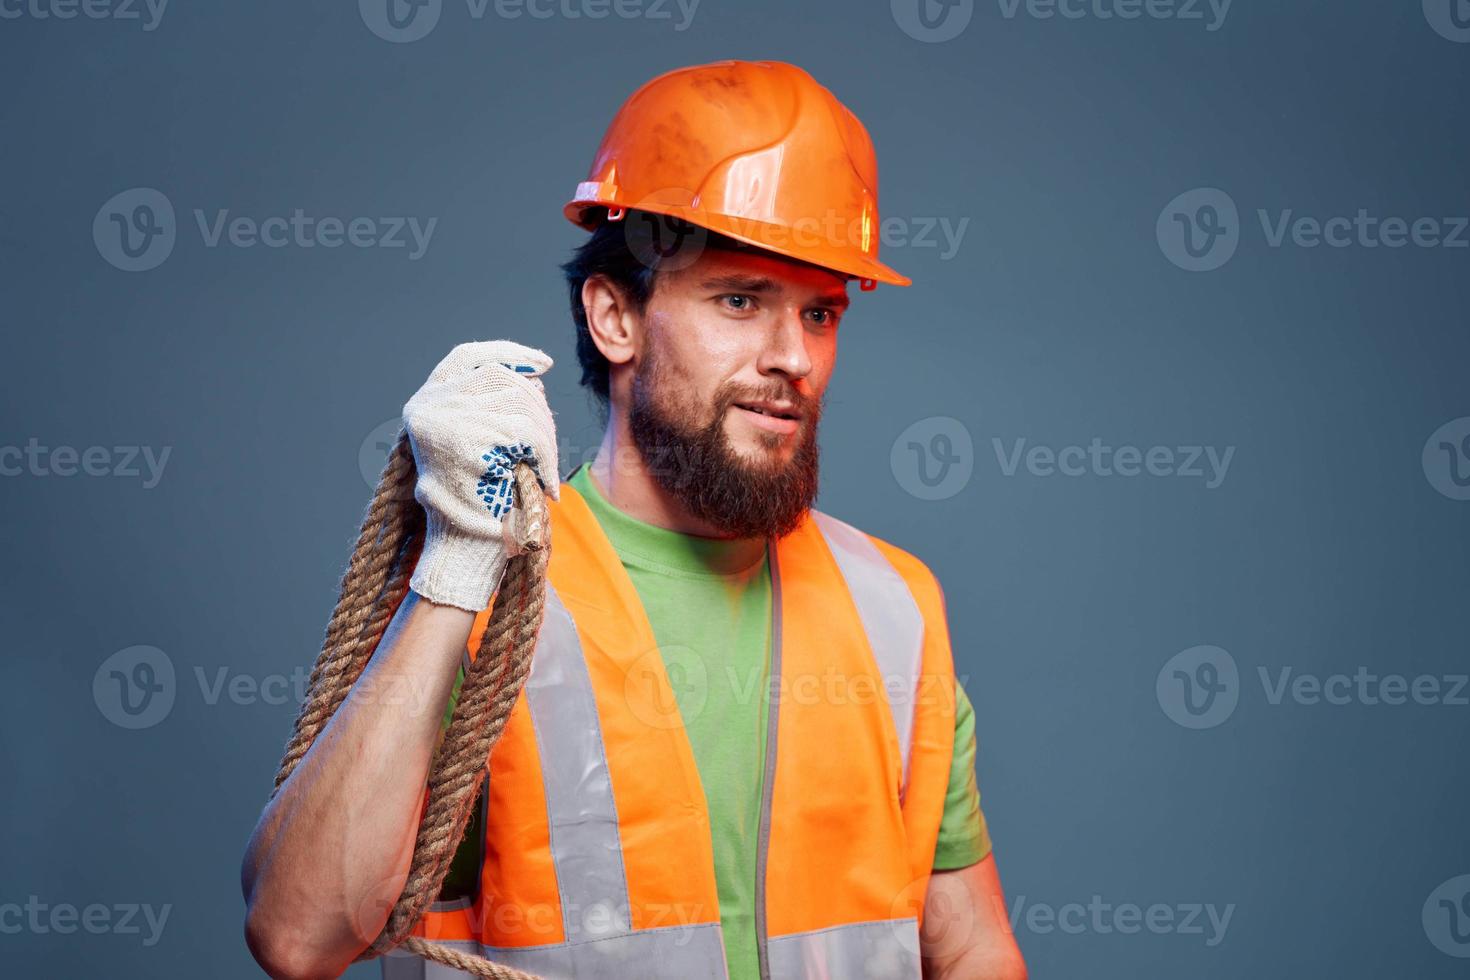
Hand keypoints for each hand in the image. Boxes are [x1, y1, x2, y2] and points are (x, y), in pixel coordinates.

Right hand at [401, 340, 558, 611]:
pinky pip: (525, 431)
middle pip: (502, 379)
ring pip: (519, 403)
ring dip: (546, 437)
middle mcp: (427, 405)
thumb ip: (491, 406)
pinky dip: (547, 455)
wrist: (464, 551)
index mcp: (425, 402)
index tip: (542, 364)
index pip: (468, 357)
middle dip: (538, 408)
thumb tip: (533, 373)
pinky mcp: (465, 439)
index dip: (506, 354)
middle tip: (550, 449)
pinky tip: (546, 481)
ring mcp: (443, 419)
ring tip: (545, 470)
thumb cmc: (476, 504)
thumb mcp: (478, 443)